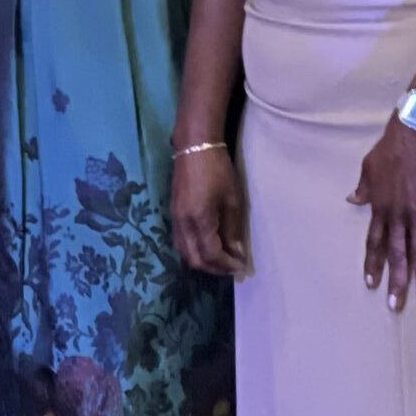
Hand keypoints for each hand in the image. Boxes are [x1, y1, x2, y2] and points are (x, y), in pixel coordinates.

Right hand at [170, 148, 246, 275]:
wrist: (194, 147)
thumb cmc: (218, 171)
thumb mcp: (232, 200)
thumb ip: (233, 229)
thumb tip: (236, 251)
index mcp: (199, 220)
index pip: (211, 254)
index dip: (227, 264)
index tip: (242, 266)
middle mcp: (182, 223)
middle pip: (193, 259)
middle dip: (213, 268)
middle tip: (232, 266)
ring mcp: (175, 218)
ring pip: (184, 251)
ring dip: (202, 260)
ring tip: (221, 258)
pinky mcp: (174, 212)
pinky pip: (180, 240)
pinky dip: (194, 249)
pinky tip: (208, 244)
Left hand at [350, 118, 415, 309]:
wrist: (413, 137)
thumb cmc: (389, 151)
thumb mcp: (367, 168)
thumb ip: (363, 188)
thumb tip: (352, 200)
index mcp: (380, 208)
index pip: (375, 242)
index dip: (373, 263)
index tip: (371, 283)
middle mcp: (398, 215)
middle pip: (396, 253)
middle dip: (396, 279)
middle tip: (395, 305)